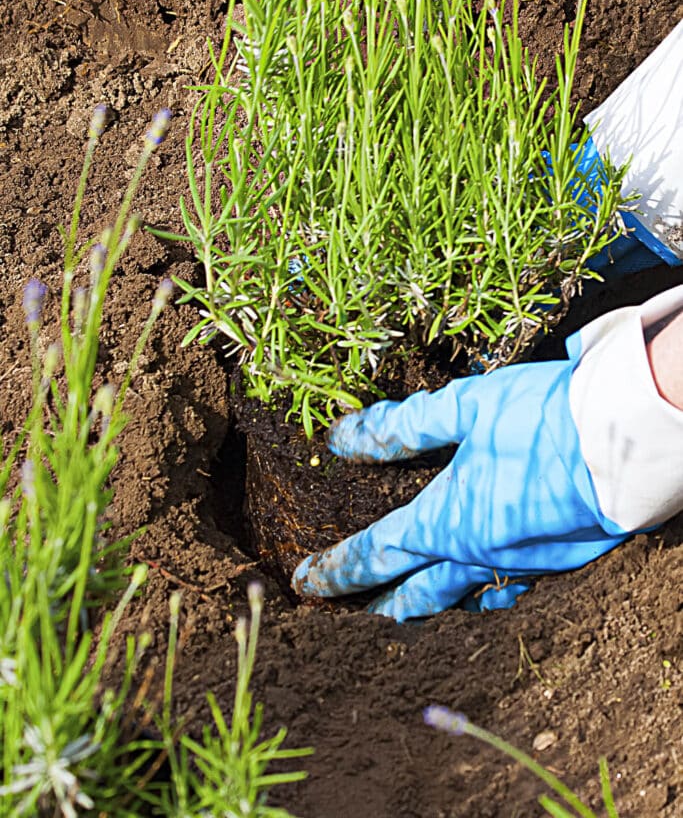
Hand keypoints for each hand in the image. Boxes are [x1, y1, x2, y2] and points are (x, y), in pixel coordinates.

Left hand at [291, 360, 628, 620]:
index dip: (335, 569)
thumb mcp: (463, 408)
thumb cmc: (543, 417)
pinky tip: (484, 590)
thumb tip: (342, 439)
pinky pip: (507, 590)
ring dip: (427, 605)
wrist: (631, 439)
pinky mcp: (558, 563)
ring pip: (462, 597)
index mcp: (446, 520)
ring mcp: (520, 567)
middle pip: (415, 593)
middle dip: (376, 604)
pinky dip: (483, 594)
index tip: (305, 582)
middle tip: (347, 614)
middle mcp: (478, 555)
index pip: (374, 554)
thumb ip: (401, 426)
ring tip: (405, 608)